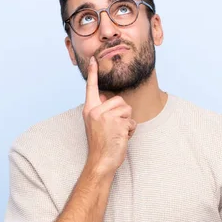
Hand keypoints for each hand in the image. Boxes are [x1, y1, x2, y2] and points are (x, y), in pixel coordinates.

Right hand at [82, 56, 136, 174]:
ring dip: (127, 122)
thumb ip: (101, 110)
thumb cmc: (101, 144)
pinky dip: (130, 131)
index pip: (91, 88)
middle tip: (114, 129)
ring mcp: (106, 117)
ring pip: (127, 110)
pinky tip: (121, 138)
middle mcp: (96, 111)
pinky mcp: (117, 123)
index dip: (93, 73)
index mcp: (89, 109)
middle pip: (119, 100)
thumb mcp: (96, 124)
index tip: (93, 59)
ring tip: (118, 133)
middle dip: (123, 114)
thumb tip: (107, 97)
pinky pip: (132, 121)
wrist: (101, 161)